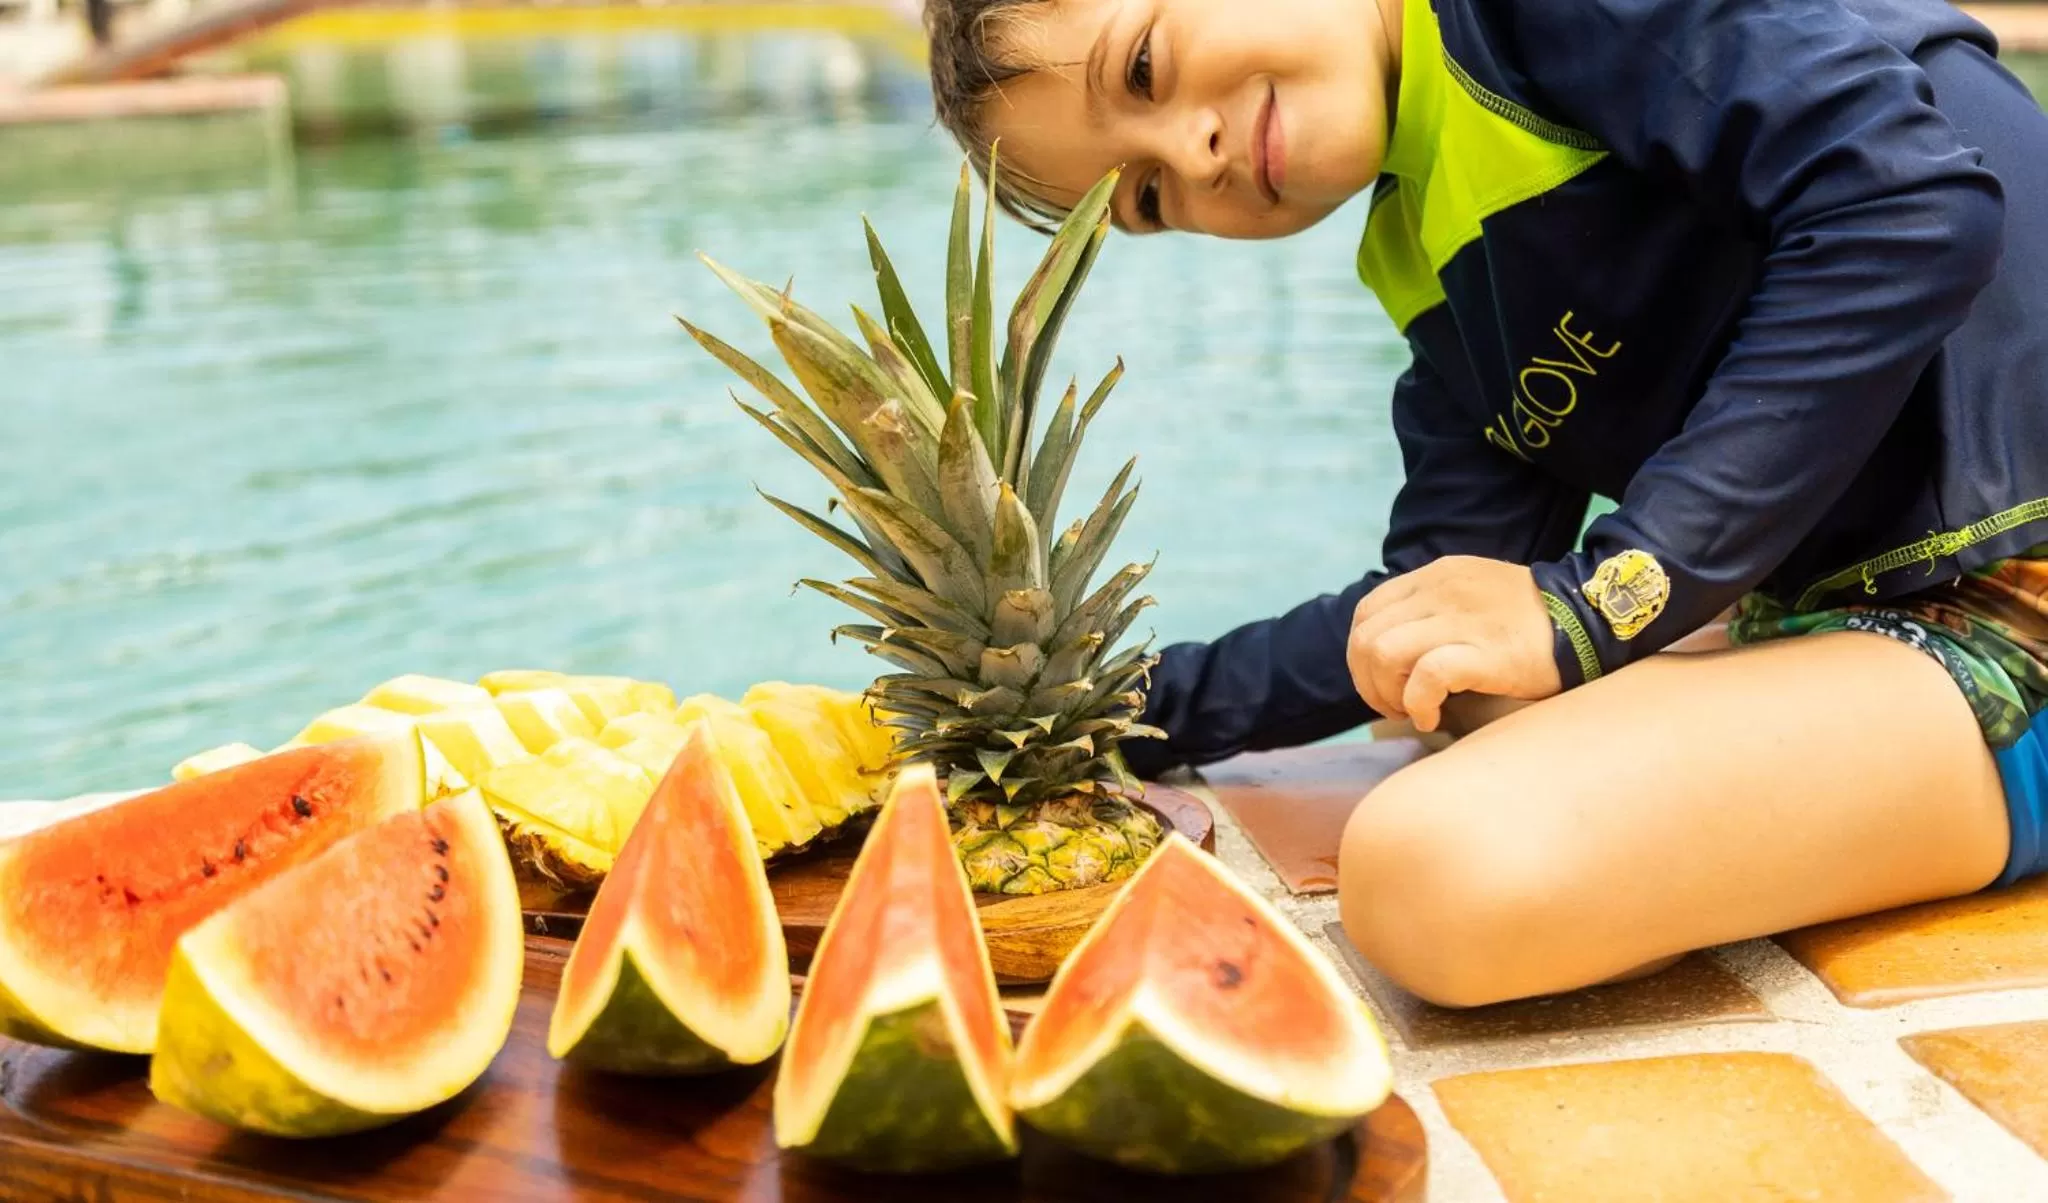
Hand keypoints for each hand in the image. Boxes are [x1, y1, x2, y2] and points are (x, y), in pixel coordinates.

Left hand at [1347, 556, 1563, 732]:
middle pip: (1364, 636)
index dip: (1361, 654)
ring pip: (1383, 653)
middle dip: (1366, 680)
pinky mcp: (1483, 652)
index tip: (1384, 681)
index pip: (1367, 611)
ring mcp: (1461, 620)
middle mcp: (1441, 591)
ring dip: (1386, 693)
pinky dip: (1417, 703)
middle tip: (1393, 705)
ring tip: (1412, 711)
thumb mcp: (1473, 595)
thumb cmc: (1530, 622)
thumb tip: (1391, 652)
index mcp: (1436, 577)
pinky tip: (1431, 718)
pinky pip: (1425, 676)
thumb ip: (1433, 610)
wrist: (1591, 623)